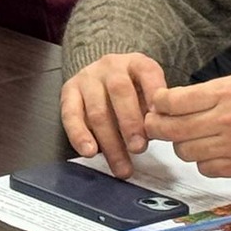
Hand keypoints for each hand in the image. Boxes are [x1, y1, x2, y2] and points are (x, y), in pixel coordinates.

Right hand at [59, 53, 168, 178]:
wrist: (102, 78)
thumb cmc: (133, 93)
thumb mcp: (149, 93)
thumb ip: (155, 110)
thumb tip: (161, 132)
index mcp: (136, 63)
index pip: (148, 73)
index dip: (154, 96)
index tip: (160, 121)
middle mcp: (111, 66)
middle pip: (119, 91)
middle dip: (130, 122)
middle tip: (138, 148)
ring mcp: (88, 77)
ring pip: (97, 110)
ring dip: (110, 142)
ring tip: (121, 167)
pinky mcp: (68, 91)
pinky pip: (70, 114)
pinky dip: (79, 135)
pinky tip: (89, 152)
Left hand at [144, 74, 230, 177]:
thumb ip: (210, 93)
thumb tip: (176, 102)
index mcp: (227, 93)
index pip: (174, 101)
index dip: (158, 103)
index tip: (157, 104)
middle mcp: (227, 120)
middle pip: (173, 130)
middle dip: (158, 128)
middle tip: (156, 125)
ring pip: (186, 153)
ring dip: (183, 146)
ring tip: (190, 138)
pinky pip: (207, 170)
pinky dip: (204, 162)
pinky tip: (211, 153)